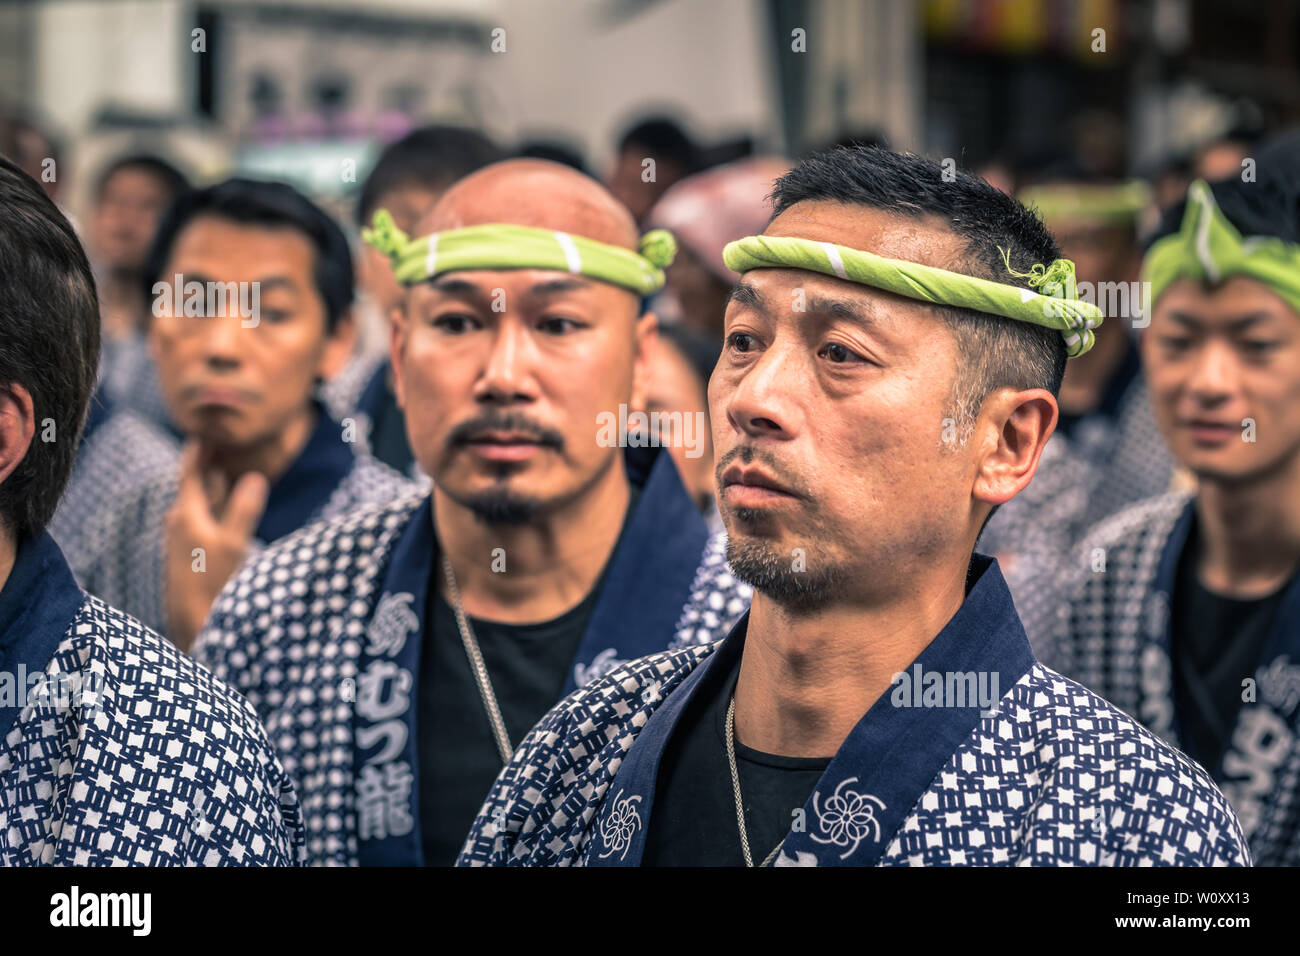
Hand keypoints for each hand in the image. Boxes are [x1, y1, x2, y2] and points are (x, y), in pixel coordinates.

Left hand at [164, 442, 267, 650]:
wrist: (189, 621)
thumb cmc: (211, 583)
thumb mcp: (233, 544)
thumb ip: (244, 510)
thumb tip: (254, 477)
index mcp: (185, 516)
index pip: (189, 475)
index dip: (197, 454)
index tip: (201, 434)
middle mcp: (178, 525)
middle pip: (191, 488)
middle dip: (204, 468)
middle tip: (214, 448)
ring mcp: (181, 542)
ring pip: (196, 506)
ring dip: (209, 489)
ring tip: (219, 475)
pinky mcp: (187, 556)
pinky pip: (199, 521)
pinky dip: (210, 508)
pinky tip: (217, 514)